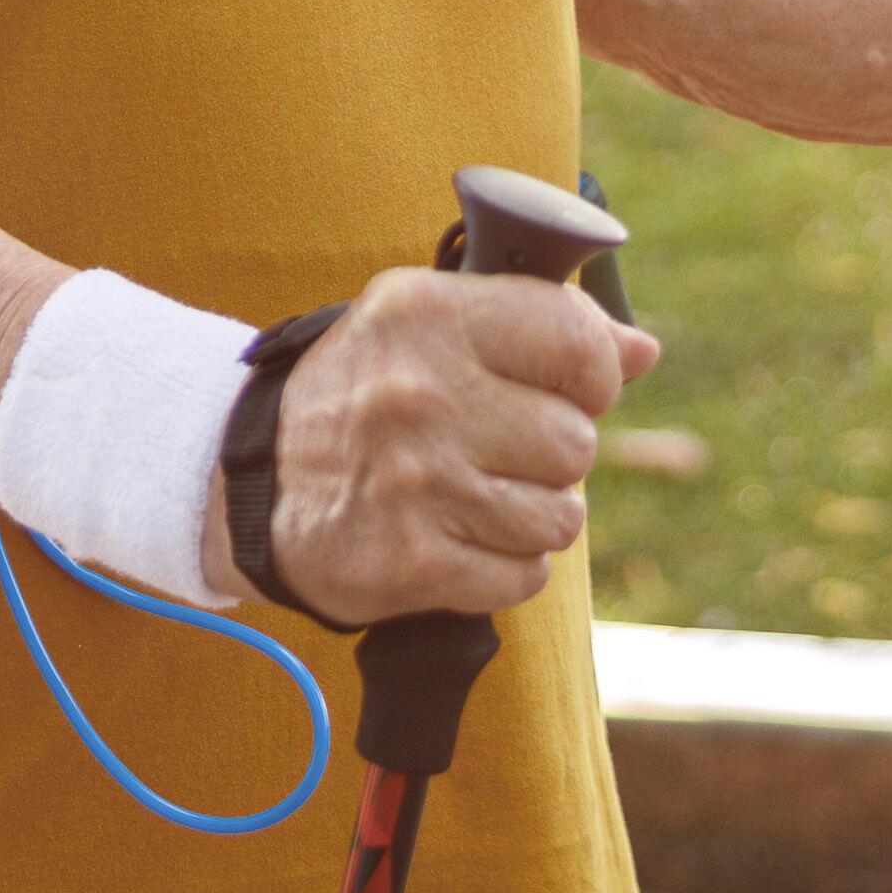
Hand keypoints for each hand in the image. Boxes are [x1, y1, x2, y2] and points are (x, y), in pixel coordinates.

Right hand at [259, 265, 661, 628]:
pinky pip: (523, 577)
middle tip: (497, 450)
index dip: (592, 374)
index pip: (577, 342)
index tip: (567, 388)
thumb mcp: (427, 321)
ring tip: (476, 497)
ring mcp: (417, 483)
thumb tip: (642, 352)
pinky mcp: (411, 563)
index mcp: (428, 316)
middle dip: (552, 455)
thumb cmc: (360, 394)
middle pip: (576, 442)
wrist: (249, 484)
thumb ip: (537, 322)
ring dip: (531, 516)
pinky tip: (460, 539)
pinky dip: (505, 568)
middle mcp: (421, 395)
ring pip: (560, 517)